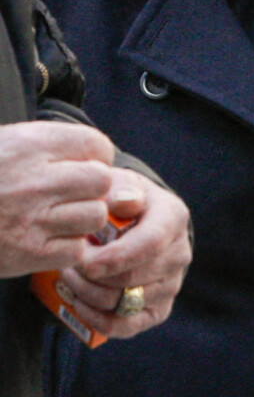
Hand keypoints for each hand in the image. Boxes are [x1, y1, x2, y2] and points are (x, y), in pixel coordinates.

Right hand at [0, 121, 113, 276]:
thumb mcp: (8, 142)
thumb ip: (49, 144)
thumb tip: (95, 153)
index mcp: (31, 145)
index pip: (96, 145)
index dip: (96, 155)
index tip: (84, 163)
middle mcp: (36, 180)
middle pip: (102, 180)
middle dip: (93, 187)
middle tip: (75, 192)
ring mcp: (33, 218)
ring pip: (95, 216)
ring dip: (84, 218)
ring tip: (62, 216)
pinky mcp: (28, 254)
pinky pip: (76, 249)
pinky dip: (68, 247)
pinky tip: (51, 238)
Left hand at [59, 168, 191, 338]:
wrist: (137, 219)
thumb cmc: (123, 200)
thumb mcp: (121, 184)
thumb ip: (121, 188)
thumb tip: (123, 202)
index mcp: (173, 218)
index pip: (150, 244)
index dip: (116, 258)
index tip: (84, 262)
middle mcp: (179, 254)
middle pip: (133, 279)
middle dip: (93, 277)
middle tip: (67, 264)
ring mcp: (171, 284)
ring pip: (125, 303)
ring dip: (90, 295)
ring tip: (69, 277)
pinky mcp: (159, 309)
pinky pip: (127, 326)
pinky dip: (98, 319)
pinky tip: (79, 302)